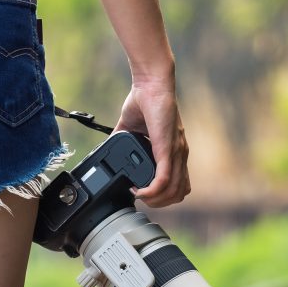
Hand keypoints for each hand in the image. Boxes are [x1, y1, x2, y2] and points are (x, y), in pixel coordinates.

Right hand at [112, 79, 189, 206]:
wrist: (150, 84)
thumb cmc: (144, 101)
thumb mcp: (132, 129)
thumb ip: (123, 141)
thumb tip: (108, 149)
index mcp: (173, 152)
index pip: (179, 184)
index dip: (163, 195)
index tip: (144, 192)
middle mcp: (179, 154)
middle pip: (179, 193)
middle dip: (159, 202)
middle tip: (141, 197)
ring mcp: (175, 153)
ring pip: (173, 191)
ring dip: (155, 200)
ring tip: (140, 195)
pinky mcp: (167, 149)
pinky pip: (164, 180)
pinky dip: (152, 191)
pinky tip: (140, 191)